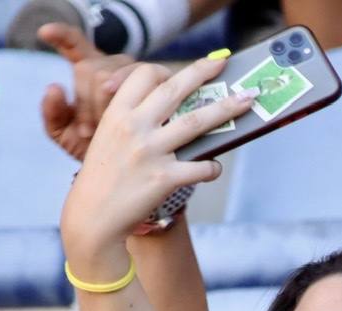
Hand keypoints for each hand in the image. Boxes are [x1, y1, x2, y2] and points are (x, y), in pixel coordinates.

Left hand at [38, 23, 139, 160]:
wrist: (128, 170)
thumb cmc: (95, 149)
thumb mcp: (67, 136)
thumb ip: (53, 114)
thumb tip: (54, 87)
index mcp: (88, 71)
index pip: (74, 43)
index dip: (61, 35)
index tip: (44, 33)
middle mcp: (112, 66)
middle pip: (92, 68)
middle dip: (86, 101)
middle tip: (87, 132)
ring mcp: (138, 72)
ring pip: (116, 75)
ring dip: (107, 105)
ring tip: (105, 130)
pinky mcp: (162, 82)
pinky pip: (147, 79)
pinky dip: (136, 98)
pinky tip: (131, 116)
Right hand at [61, 56, 256, 259]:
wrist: (93, 216)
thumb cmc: (105, 176)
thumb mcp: (109, 138)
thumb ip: (134, 120)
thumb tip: (175, 109)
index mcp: (118, 113)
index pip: (144, 75)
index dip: (166, 70)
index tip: (183, 74)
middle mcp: (134, 127)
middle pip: (175, 90)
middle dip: (203, 72)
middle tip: (223, 63)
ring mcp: (150, 152)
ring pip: (196, 122)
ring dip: (227, 109)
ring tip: (248, 100)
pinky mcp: (164, 178)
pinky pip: (201, 166)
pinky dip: (213, 167)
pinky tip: (214, 168)